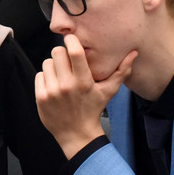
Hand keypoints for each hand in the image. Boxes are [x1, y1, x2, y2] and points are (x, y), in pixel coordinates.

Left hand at [35, 34, 136, 157]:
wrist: (77, 134)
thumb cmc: (93, 110)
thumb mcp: (108, 91)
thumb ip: (121, 71)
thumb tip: (133, 53)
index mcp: (84, 82)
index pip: (74, 52)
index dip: (71, 40)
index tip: (71, 40)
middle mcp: (67, 86)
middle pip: (57, 52)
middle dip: (62, 54)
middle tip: (68, 63)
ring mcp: (52, 92)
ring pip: (47, 63)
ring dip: (54, 67)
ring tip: (62, 76)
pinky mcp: (41, 98)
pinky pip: (40, 75)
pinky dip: (46, 78)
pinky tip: (54, 86)